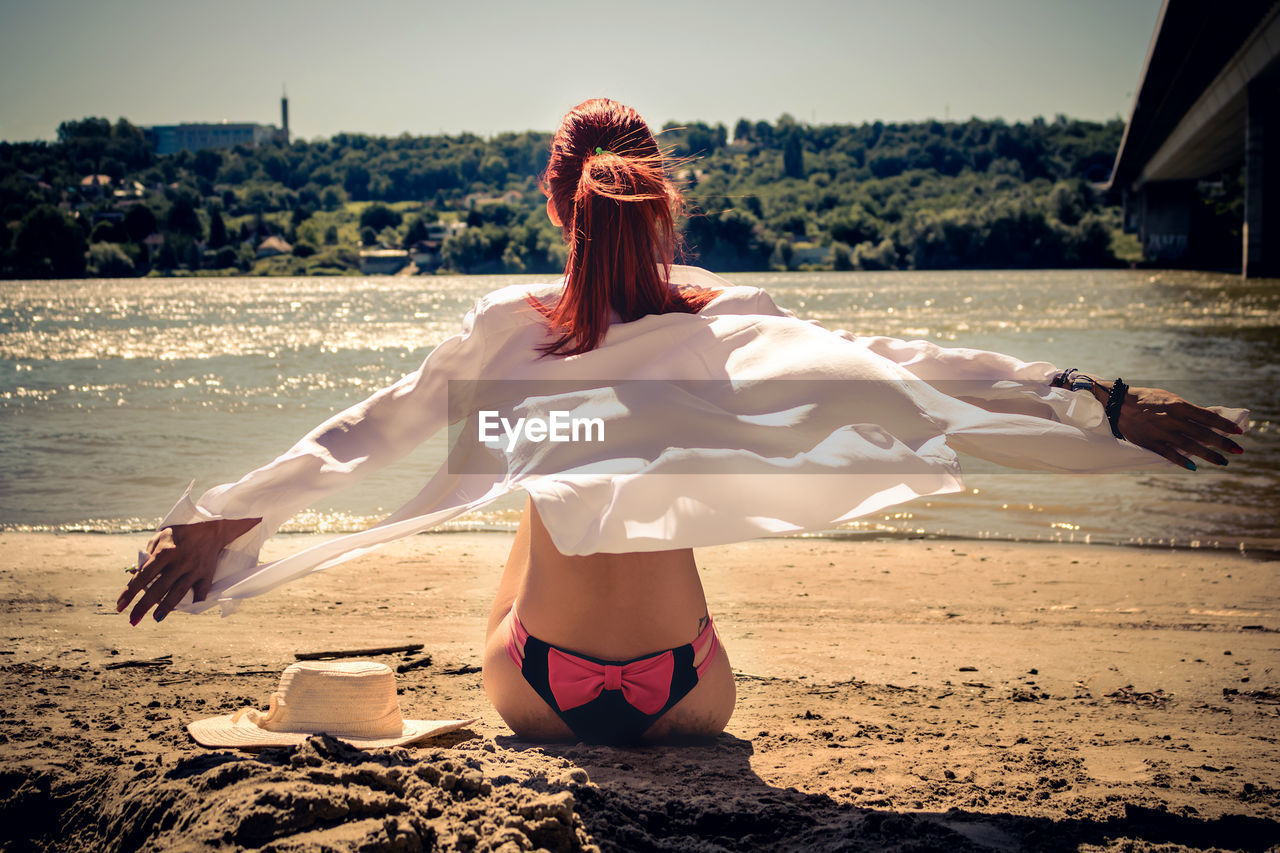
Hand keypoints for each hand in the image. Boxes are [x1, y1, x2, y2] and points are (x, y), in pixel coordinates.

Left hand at [117, 517, 260, 624]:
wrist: (212, 528)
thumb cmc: (181, 533)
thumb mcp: (161, 537)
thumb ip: (149, 554)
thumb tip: (137, 574)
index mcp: (164, 552)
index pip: (143, 576)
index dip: (129, 592)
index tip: (120, 605)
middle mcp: (179, 563)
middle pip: (158, 589)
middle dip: (143, 606)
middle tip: (132, 620)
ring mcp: (194, 570)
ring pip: (178, 593)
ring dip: (166, 608)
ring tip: (156, 619)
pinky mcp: (207, 574)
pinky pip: (200, 592)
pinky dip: (194, 601)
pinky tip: (187, 608)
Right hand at [1100, 383, 1244, 468]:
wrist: (1119, 404)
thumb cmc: (1147, 400)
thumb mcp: (1169, 398)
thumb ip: (1186, 410)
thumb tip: (1206, 421)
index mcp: (1178, 406)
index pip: (1208, 417)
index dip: (1225, 425)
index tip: (1239, 432)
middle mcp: (1172, 420)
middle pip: (1204, 434)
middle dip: (1223, 443)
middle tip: (1238, 450)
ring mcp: (1162, 432)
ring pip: (1191, 446)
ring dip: (1209, 455)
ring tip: (1223, 462)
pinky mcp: (1151, 442)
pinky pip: (1169, 454)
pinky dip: (1182, 461)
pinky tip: (1194, 467)